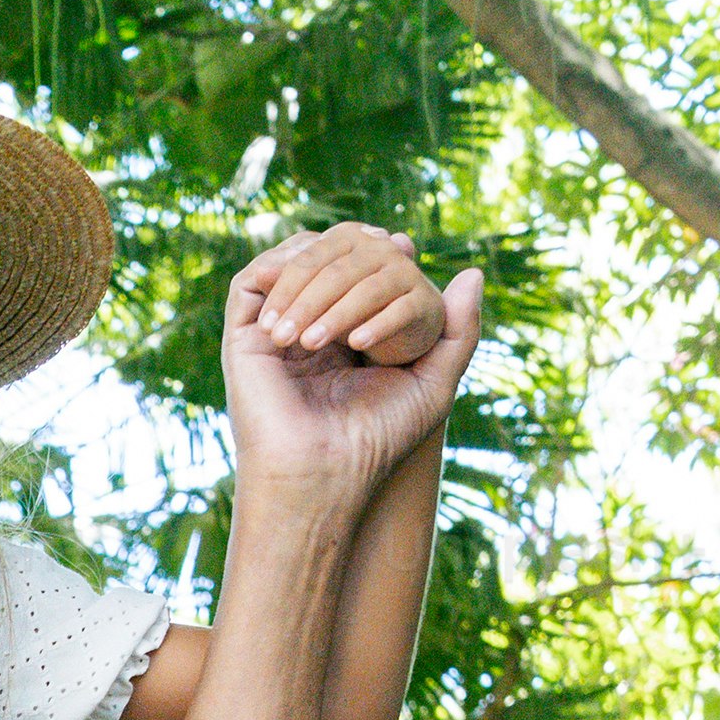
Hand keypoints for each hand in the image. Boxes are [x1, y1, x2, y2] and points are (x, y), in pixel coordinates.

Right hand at [225, 248, 480, 501]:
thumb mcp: (434, 382)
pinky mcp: (244, 338)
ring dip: (321, 255)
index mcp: (343, 341)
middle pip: (321, 258)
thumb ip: (457, 331)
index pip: (352, 272)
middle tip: (381, 245)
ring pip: (290, 262)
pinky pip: (253, 280)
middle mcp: (305, 332)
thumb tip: (474, 273)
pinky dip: (281, 265)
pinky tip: (312, 275)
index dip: (373, 249)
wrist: (327, 474)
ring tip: (351, 261)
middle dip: (351, 245)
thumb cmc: (378, 441)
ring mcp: (272, 334)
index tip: (402, 247)